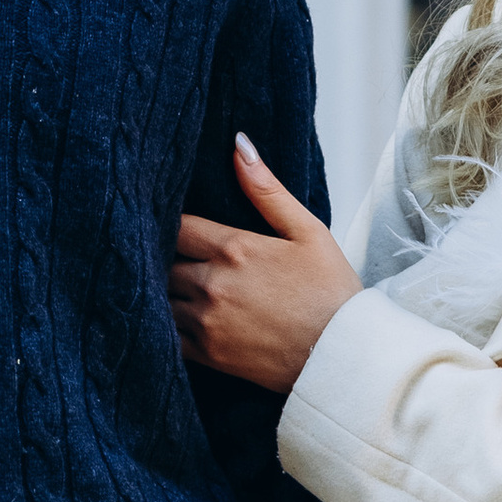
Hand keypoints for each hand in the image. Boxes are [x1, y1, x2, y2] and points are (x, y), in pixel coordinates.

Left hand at [171, 137, 361, 394]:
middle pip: (161, 261)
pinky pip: (165, 335)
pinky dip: (161, 324)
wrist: (342, 357)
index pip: (176, 226)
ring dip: (161, 288)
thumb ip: (267, 189)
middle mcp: (212, 284)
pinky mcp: (208, 355)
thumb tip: (238, 144)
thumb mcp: (307, 231)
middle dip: (163, 255)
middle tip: (168, 252)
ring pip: (159, 296)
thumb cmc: (330, 291)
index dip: (169, 222)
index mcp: (234, 248)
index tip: (173, 224)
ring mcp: (206, 322)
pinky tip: (170, 315)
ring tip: (167, 281)